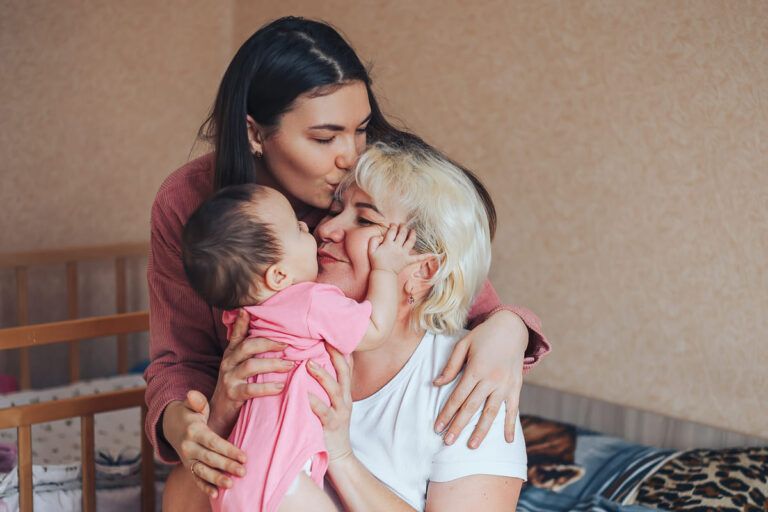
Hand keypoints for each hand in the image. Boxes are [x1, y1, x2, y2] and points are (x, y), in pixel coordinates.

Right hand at [162, 391, 245, 497]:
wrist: (171, 425)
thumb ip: (197, 402)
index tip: (244, 456)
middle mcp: (189, 447)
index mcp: (194, 431)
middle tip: (243, 472)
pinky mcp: (188, 467)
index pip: (213, 442)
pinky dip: (204, 487)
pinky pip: (196, 478)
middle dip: (227, 466)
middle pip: (210, 459)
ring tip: (231, 485)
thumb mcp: (193, 406)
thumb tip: (192, 394)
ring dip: (216, 479)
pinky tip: (216, 495)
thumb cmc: (191, 414)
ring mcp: (187, 459)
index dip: (228, 450)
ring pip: (202, 471)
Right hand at [208, 309, 294, 436]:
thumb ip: (250, 352)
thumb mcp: (239, 367)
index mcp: (231, 354)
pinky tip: (281, 386)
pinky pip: (251, 389)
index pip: (237, 334)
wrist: (218, 415)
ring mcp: (229, 379)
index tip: (248, 309)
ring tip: (290, 365)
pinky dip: (267, 387)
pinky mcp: (232, 395)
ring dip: (273, 364)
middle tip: (288, 345)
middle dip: (269, 343)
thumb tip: (269, 336)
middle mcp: (228, 363)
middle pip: (248, 346)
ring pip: (251, 365)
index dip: (242, 321)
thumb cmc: (236, 387)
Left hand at [307, 346, 353, 464]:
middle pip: (343, 372)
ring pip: (334, 389)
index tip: (330, 332)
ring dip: (322, 375)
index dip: (340, 348)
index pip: (345, 365)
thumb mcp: (332, 402)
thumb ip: (326, 384)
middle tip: (320, 340)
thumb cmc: (329, 424)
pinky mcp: (331, 425)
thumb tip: (311, 361)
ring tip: (308, 363)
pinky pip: (323, 412)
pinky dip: (314, 402)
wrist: (338, 455)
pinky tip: (303, 395)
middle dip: (334, 355)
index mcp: (344, 391)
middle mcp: (345, 398)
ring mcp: (339, 412)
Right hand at [368, 224, 431, 273]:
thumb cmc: (376, 262)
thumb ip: (373, 240)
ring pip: (410, 241)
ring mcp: (403, 254)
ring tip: (413, 230)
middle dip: (403, 227)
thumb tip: (380, 235)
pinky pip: (418, 258)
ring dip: (412, 234)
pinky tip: (433, 254)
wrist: (383, 273)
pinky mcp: (408, 260)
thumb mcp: (371, 250)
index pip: (392, 231)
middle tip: (403, 224)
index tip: (393, 225)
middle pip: (402, 234)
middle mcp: (397, 247)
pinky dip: (425, 256)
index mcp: (388, 244)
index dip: (393, 226)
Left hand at [432, 310, 527, 447]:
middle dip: (459, 426)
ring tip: (472, 446)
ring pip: (491, 412)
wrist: (512, 327)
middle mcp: (491, 379)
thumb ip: (451, 366)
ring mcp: (505, 384)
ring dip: (481, 430)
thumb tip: (436, 384)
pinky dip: (510, 425)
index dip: (447, 413)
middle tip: (448, 442)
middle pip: (472, 407)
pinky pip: (513, 409)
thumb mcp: (463, 344)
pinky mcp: (516, 387)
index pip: (458, 396)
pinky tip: (506, 440)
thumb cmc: (483, 335)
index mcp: (476, 369)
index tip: (438, 427)